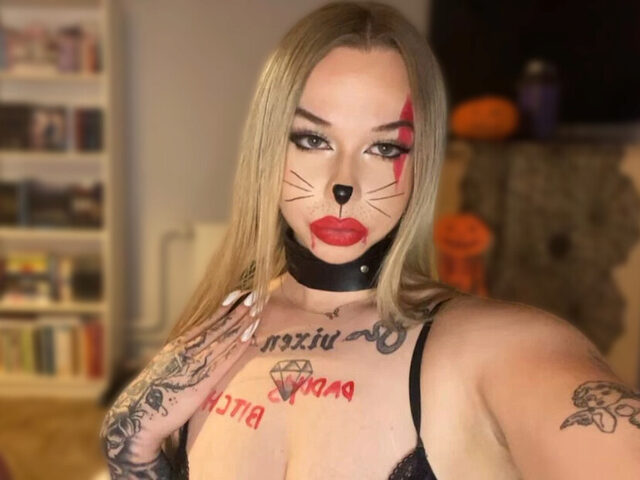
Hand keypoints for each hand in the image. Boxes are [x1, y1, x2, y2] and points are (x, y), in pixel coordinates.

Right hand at [100, 290, 262, 477]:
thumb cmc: (152, 395)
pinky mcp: (201, 383)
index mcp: (177, 346)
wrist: (139, 416)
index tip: (236, 295)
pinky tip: (249, 336)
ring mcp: (195, 366)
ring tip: (257, 310)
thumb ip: (177, 357)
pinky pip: (224, 360)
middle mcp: (187, 351)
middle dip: (237, 311)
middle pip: (218, 328)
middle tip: (254, 296)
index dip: (223, 309)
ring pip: (223, 340)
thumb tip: (190, 350)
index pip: (206, 323)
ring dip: (242, 325)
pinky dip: (238, 347)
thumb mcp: (163, 368)